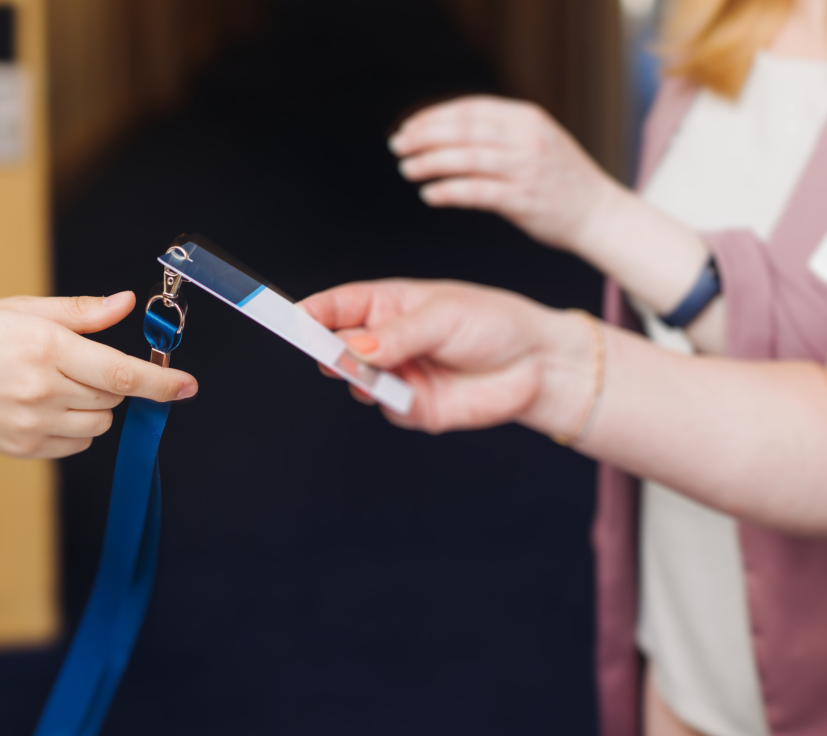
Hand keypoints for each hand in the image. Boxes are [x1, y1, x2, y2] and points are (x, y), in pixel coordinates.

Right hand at [0, 291, 196, 461]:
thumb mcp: (15, 309)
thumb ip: (79, 312)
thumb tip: (125, 303)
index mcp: (43, 347)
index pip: (120, 373)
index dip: (161, 382)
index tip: (189, 386)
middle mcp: (41, 389)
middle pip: (114, 397)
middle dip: (115, 381)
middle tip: (81, 362)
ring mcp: (31, 424)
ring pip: (100, 422)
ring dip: (97, 404)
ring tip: (55, 382)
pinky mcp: (23, 448)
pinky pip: (76, 442)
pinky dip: (76, 425)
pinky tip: (44, 405)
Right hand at [300, 279, 595, 434]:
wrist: (538, 365)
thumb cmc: (493, 324)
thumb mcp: (443, 317)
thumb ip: (396, 335)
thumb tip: (352, 349)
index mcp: (386, 304)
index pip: (333, 307)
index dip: (308, 313)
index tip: (288, 320)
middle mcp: (383, 340)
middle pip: (333, 346)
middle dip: (327, 350)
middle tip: (331, 354)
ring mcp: (395, 375)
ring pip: (354, 381)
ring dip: (360, 378)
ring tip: (381, 369)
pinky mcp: (411, 408)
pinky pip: (385, 409)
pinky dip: (391, 402)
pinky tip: (414, 391)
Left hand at [390, 95, 619, 250]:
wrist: (599, 214)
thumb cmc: (560, 181)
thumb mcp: (535, 140)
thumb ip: (500, 132)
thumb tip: (445, 131)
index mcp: (528, 118)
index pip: (470, 109)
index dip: (434, 116)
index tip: (409, 127)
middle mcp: (527, 139)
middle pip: (464, 130)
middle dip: (424, 136)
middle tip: (398, 145)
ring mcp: (527, 169)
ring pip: (466, 159)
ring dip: (430, 163)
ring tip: (407, 169)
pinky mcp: (523, 200)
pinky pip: (476, 192)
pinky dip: (448, 191)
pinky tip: (429, 195)